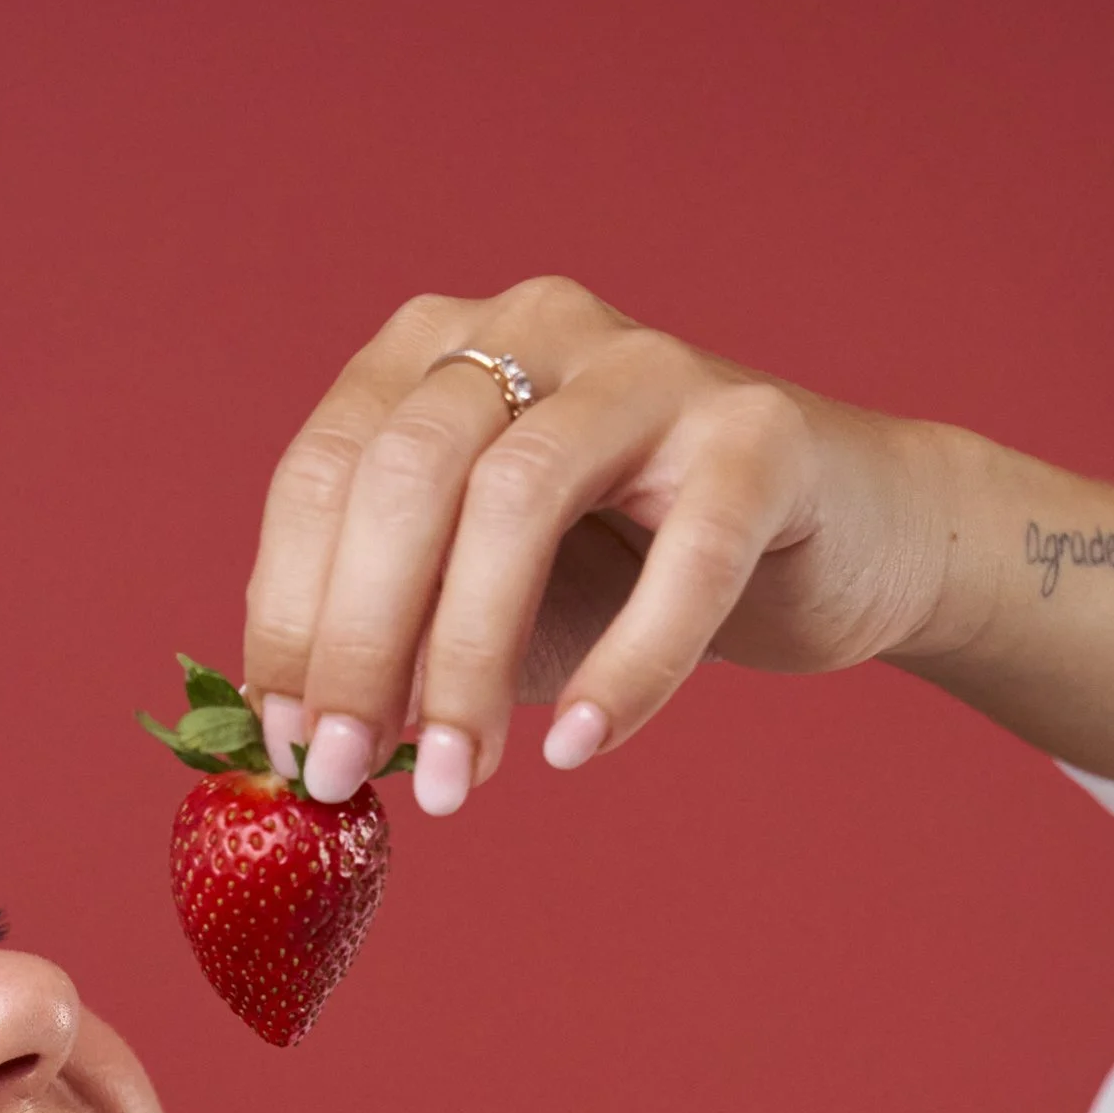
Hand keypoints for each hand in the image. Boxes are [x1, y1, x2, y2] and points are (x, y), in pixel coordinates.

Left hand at [242, 278, 959, 810]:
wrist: (826, 544)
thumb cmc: (622, 573)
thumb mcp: (477, 606)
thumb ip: (388, 648)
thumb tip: (293, 748)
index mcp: (435, 351)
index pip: (322, 474)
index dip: (289, 618)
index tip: (287, 749)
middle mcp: (531, 327)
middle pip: (404, 477)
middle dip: (358, 645)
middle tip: (343, 776)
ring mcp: (648, 364)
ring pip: (517, 500)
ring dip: (468, 663)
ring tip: (458, 784)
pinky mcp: (759, 430)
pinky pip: (683, 555)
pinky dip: (625, 665)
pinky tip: (580, 747)